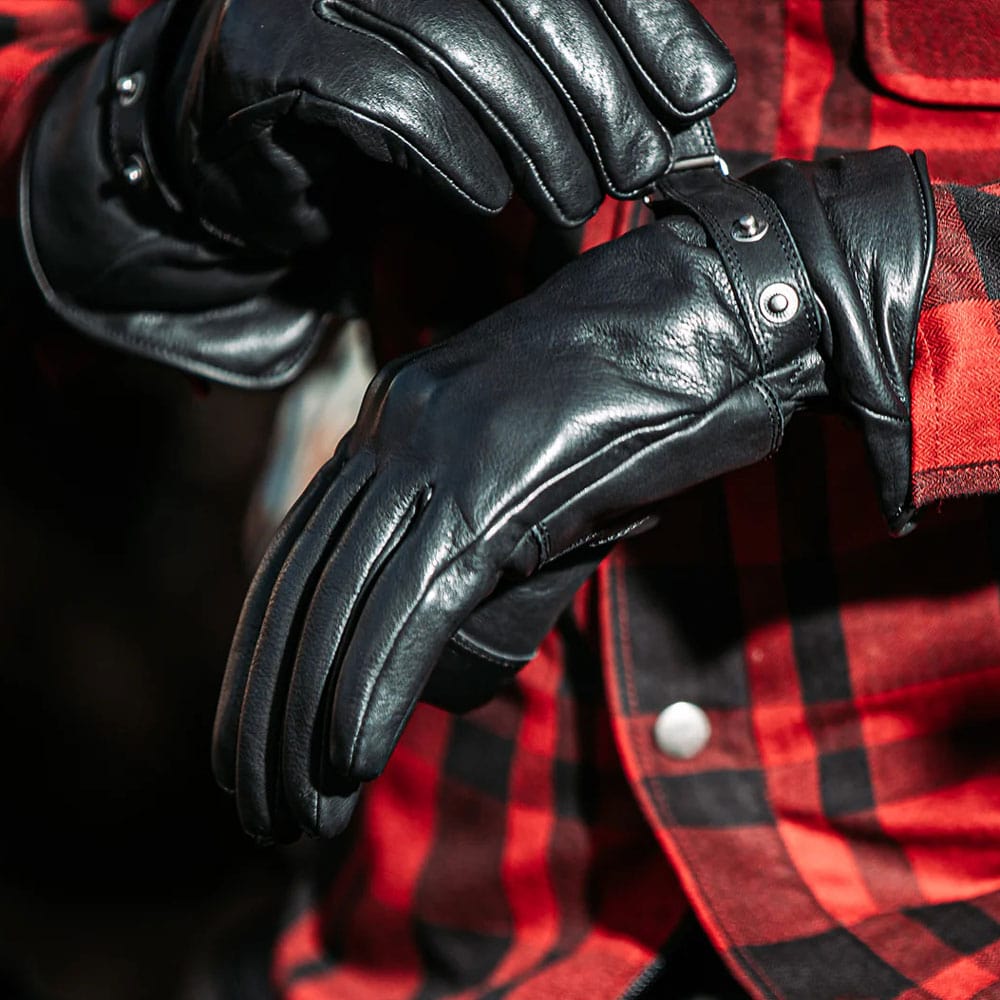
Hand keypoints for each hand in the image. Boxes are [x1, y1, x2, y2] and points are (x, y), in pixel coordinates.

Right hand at [162, 0, 734, 245]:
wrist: (257, 150)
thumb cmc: (396, 112)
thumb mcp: (500, 76)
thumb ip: (577, 63)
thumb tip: (690, 94)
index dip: (645, 18)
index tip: (698, 92)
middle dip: (599, 88)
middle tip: (639, 166)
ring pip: (459, 42)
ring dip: (539, 136)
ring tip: (573, 200)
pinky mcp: (270, 51)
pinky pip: (389, 100)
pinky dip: (457, 157)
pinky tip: (489, 198)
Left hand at [212, 147, 933, 841]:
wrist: (717, 315)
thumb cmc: (640, 400)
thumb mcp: (532, 467)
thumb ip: (480, 533)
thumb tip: (445, 630)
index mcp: (393, 420)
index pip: (297, 555)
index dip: (264, 658)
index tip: (254, 740)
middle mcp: (395, 430)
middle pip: (301, 587)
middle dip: (267, 709)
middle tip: (257, 803)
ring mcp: (440, 452)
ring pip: (344, 603)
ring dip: (306, 722)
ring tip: (291, 813)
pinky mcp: (496, 485)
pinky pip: (415, 601)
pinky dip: (373, 687)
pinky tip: (346, 758)